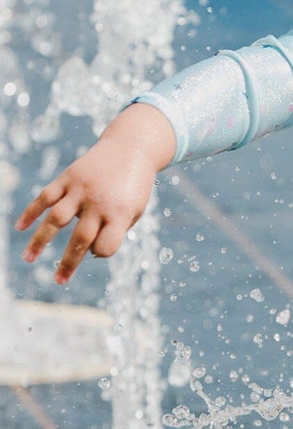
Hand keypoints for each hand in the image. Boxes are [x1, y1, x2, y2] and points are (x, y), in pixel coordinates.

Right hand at [15, 103, 175, 283]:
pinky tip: (20, 227)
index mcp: (120, 213)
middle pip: (80, 238)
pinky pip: (45, 196)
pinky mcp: (69, 176)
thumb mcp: (136, 209)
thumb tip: (90, 251)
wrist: (132, 147)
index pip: (106, 245)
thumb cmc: (134, 185)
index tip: (99, 250)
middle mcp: (99, 202)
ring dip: (40, 241)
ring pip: (56, 218)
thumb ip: (116, 230)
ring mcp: (81, 188)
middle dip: (69, 262)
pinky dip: (31, 212)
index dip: (102, 252)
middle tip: (59, 281)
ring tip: (28, 259)